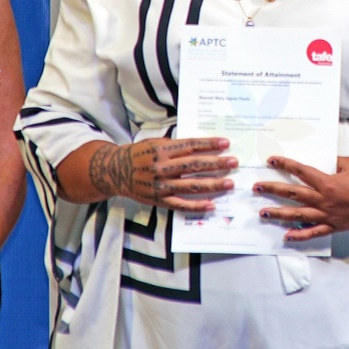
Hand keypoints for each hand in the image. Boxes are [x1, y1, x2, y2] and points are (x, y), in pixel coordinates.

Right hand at [89, 137, 235, 210]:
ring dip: (212, 184)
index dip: (209, 144)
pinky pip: (181, 205)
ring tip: (229, 183)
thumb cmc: (139, 154)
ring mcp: (160, 185)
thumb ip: (175, 145)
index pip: (190, 146)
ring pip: (191, 186)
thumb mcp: (154, 142)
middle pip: (194, 165)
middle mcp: (161, 167)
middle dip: (216, 163)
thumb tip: (201, 145)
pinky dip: (197, 205)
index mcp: (161, 149)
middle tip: (234, 162)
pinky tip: (211, 204)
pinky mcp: (159, 200)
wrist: (115, 171)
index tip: (226, 143)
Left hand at [254, 155, 348, 241]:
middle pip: (293, 194)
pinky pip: (314, 233)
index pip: (300, 172)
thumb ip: (333, 162)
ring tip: (263, 212)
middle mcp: (324, 200)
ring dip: (279, 214)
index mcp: (327, 182)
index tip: (271, 160)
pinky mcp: (335, 226)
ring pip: (298, 215)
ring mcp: (328, 216)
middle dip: (272, 190)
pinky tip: (287, 236)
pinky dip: (300, 236)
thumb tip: (322, 160)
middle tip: (256, 187)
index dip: (285, 165)